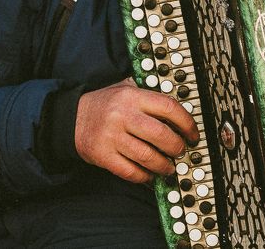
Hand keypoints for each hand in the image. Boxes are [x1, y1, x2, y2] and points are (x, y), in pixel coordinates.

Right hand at [74, 78, 199, 182]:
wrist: (71, 118)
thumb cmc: (105, 104)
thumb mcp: (125, 88)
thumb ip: (149, 92)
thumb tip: (181, 106)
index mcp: (132, 96)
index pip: (168, 108)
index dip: (186, 123)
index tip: (192, 134)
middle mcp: (122, 115)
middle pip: (161, 135)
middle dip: (177, 147)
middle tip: (181, 151)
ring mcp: (112, 137)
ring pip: (148, 157)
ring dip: (164, 165)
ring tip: (169, 167)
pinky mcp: (103, 156)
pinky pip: (131, 171)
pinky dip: (145, 176)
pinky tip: (150, 174)